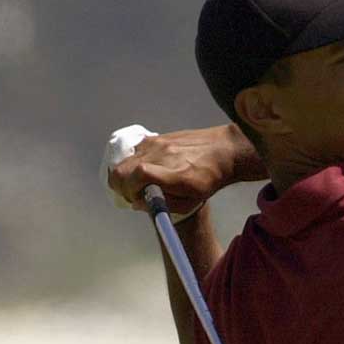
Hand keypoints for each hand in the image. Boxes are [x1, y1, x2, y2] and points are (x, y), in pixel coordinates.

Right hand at [103, 123, 261, 218]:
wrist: (223, 150)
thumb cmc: (210, 180)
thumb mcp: (191, 202)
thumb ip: (163, 205)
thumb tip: (137, 203)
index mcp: (172, 174)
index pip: (135, 176)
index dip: (129, 192)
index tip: (137, 199)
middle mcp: (161, 155)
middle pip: (120, 169)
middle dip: (121, 186)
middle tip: (134, 194)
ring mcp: (157, 143)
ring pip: (123, 160)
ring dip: (125, 174)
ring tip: (139, 183)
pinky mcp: (156, 137)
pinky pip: (134, 151)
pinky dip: (133, 162)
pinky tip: (147, 169)